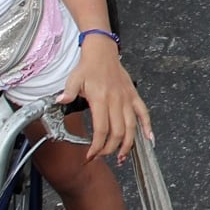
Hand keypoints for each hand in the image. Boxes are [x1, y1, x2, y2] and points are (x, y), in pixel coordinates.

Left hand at [58, 37, 149, 162]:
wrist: (103, 52)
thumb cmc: (88, 66)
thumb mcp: (74, 78)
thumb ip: (68, 92)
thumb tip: (60, 102)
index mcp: (101, 98)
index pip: (101, 129)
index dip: (97, 146)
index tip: (91, 155)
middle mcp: (116, 101)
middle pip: (117, 132)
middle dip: (110, 149)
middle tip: (102, 157)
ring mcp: (127, 99)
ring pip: (131, 127)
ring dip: (128, 144)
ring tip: (121, 157)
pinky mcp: (134, 96)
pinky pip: (144, 113)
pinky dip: (148, 127)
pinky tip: (149, 140)